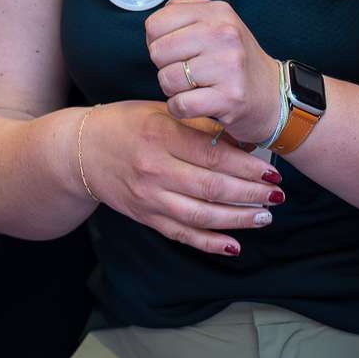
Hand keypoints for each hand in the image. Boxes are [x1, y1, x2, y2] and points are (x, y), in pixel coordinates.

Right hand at [80, 101, 285, 255]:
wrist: (81, 150)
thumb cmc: (126, 124)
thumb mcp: (162, 112)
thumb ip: (199, 126)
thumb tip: (244, 139)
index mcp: (161, 135)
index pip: (213, 156)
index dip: (247, 167)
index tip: (272, 171)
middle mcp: (154, 169)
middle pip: (211, 188)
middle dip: (250, 195)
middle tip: (277, 196)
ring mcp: (148, 197)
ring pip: (200, 215)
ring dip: (237, 219)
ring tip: (264, 216)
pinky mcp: (144, 217)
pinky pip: (181, 234)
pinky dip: (209, 243)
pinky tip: (234, 245)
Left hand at [146, 0, 284, 144]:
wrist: (273, 96)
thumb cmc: (235, 61)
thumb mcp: (217, 24)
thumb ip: (185, 15)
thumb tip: (153, 26)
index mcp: (217, 12)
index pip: (156, 23)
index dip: (158, 41)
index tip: (176, 50)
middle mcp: (224, 34)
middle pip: (158, 51)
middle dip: (165, 66)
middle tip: (187, 72)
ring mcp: (229, 66)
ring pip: (167, 79)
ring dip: (174, 90)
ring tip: (195, 87)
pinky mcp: (230, 97)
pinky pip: (180, 104)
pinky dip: (181, 108)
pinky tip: (197, 104)